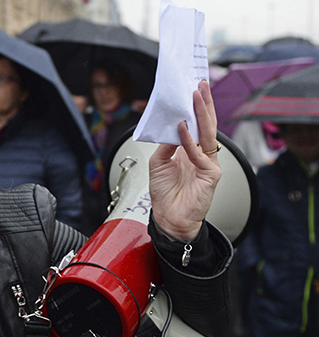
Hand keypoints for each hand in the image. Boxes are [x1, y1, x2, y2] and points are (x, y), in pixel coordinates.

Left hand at [148, 80, 220, 240]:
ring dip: (201, 113)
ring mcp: (209, 163)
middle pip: (206, 124)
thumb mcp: (159, 162)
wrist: (169, 218)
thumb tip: (172, 125)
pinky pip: (198, 153)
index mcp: (191, 150)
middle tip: (200, 84)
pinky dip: (188, 140)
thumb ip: (167, 144)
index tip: (192, 89)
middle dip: (203, 103)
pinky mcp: (211, 174)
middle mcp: (202, 154)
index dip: (196, 107)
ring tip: (196, 96)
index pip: (196, 124)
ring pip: (207, 133)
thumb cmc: (165, 194)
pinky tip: (182, 126)